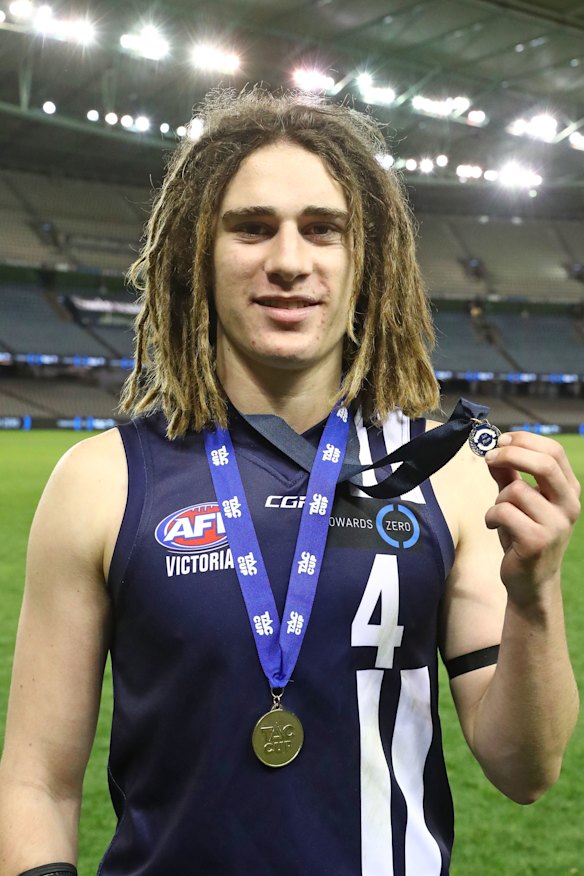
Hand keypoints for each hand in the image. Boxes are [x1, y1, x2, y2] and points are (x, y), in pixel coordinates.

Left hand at [484, 432, 580, 602]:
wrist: (531, 581)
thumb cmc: (524, 536)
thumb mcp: (518, 502)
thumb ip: (508, 475)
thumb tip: (492, 450)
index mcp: (568, 490)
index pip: (553, 452)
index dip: (524, 440)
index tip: (500, 441)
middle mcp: (568, 505)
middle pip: (544, 463)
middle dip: (511, 454)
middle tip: (489, 457)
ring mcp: (555, 524)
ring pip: (516, 490)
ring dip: (498, 499)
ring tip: (499, 514)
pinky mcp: (537, 541)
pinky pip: (504, 512)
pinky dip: (491, 517)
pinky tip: (495, 527)